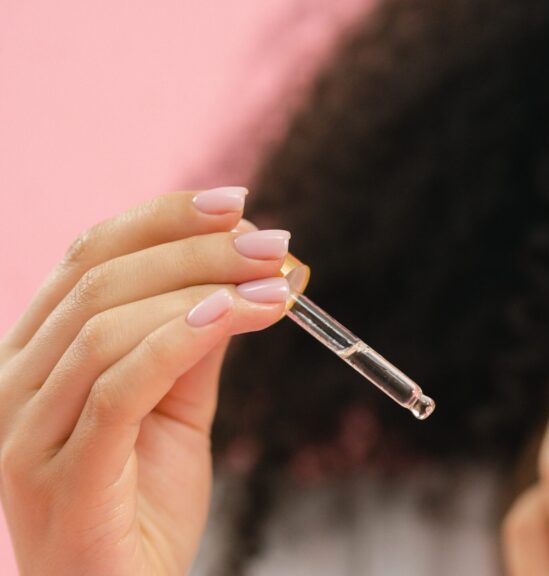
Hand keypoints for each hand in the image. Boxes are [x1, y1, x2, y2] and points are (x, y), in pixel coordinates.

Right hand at [0, 188, 292, 574]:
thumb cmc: (145, 504)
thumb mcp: (177, 408)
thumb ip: (194, 343)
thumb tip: (242, 275)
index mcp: (35, 356)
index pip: (87, 258)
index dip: (161, 219)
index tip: (235, 203)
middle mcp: (13, 385)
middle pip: (99, 281)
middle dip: (196, 250)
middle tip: (272, 244)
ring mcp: (26, 433)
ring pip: (107, 326)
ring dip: (203, 290)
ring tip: (275, 285)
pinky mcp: (62, 476)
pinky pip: (118, 387)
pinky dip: (179, 340)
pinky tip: (235, 317)